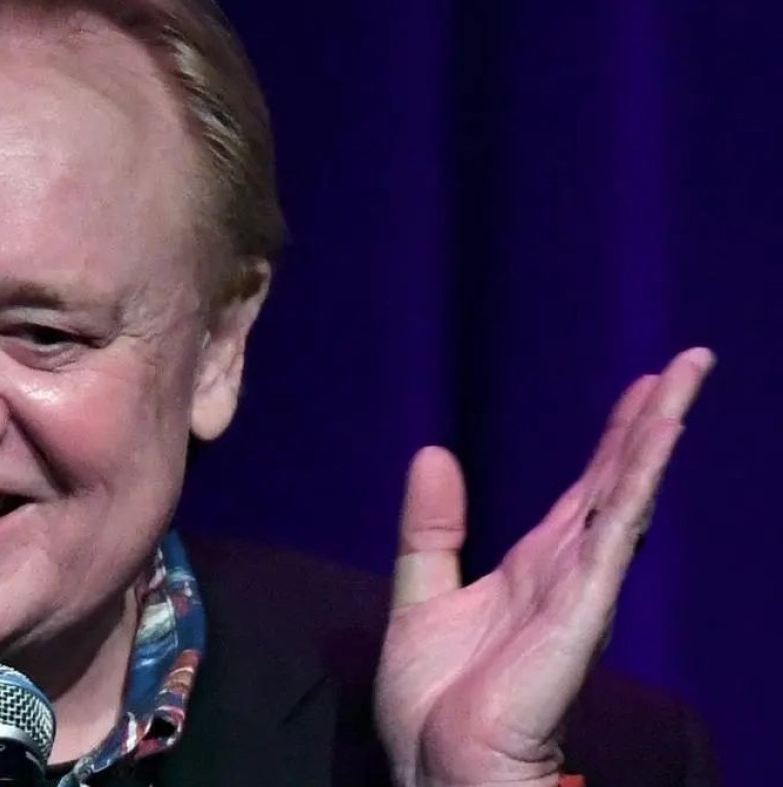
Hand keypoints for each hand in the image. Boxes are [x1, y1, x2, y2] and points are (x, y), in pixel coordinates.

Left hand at [374, 348, 715, 786]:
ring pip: (627, 498)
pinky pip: (614, 536)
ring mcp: (579, 590)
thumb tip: (433, 452)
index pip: (587, 489)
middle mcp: (567, 572)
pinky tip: (658, 441)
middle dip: (653, 421)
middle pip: (619, 481)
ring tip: (685, 381)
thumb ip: (432, 528)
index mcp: (534, 567)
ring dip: (655, 438)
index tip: (645, 386)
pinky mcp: (580, 612)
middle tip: (689, 362)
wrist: (436, 764)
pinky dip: (636, 486)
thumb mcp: (420, 592)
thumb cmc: (435, 700)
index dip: (616, 438)